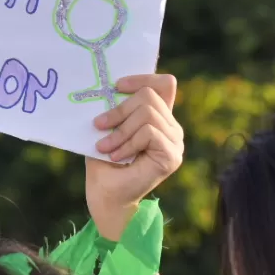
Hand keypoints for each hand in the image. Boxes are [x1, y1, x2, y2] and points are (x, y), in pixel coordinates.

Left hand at [87, 74, 183, 239]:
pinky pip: (149, 133)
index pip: (164, 84)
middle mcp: (171, 127)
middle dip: (119, 110)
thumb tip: (108, 86)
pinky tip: (116, 156)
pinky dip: (127, 143)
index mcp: (158, 118)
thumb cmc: (104, 162)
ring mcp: (174, 142)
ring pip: (148, 114)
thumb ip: (115, 108)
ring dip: (120, 130)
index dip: (142, 78)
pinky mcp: (172, 155)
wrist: (106, 196)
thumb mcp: (107, 128)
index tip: (116, 86)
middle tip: (99, 126)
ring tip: (106, 148)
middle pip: (150, 96)